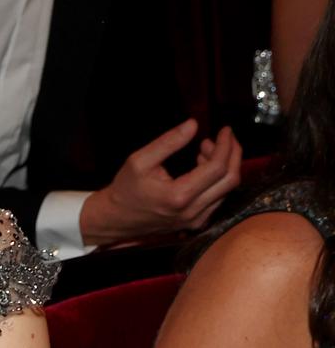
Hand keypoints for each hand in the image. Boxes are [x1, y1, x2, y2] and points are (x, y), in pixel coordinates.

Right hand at [80, 120, 241, 247]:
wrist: (116, 219)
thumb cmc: (125, 189)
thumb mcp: (140, 160)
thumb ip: (168, 142)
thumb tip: (193, 125)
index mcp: (178, 196)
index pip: (217, 168)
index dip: (225, 145)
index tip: (224, 130)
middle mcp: (191, 212)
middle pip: (230, 180)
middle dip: (232, 154)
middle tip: (224, 137)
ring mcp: (195, 220)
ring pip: (226, 190)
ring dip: (223, 166)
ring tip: (204, 150)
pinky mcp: (195, 223)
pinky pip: (218, 199)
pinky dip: (217, 180)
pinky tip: (202, 167)